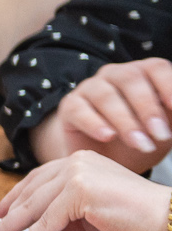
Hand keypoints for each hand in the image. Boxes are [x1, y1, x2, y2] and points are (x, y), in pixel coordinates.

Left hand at [0, 149, 171, 230]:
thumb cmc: (135, 217)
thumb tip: (29, 227)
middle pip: (29, 193)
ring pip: (33, 207)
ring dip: (8, 228)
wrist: (167, 218)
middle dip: (3, 215)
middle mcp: (75, 162)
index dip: (11, 199)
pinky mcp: (80, 193)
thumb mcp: (89, 212)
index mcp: (78, 160)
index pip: (35, 180)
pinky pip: (46, 221)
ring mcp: (77, 175)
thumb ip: (60, 213)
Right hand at [33, 58, 171, 168]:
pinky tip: (108, 137)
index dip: (168, 85)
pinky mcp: (69, 106)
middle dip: (148, 109)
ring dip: (125, 121)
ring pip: (105, 95)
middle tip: (160, 135)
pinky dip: (95, 124)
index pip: (156, 68)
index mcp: (144, 73)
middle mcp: (115, 74)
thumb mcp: (167, 129)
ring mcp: (89, 88)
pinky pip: (79, 110)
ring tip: (140, 144)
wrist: (108, 161)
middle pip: (130, 80)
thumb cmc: (142, 139)